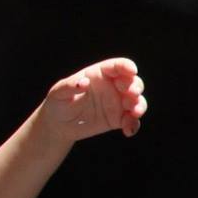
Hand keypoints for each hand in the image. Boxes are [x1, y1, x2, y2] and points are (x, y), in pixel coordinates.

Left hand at [32, 57, 146, 147]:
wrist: (58, 125)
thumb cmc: (58, 103)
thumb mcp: (58, 93)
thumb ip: (69, 86)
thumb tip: (84, 83)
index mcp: (100, 74)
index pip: (117, 66)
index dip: (126, 66)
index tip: (132, 71)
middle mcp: (112, 86)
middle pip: (132, 82)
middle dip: (136, 87)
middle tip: (132, 94)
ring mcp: (117, 103)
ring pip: (137, 101)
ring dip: (139, 105)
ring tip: (135, 113)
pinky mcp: (118, 119)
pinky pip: (131, 120)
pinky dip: (133, 124)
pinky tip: (128, 131)